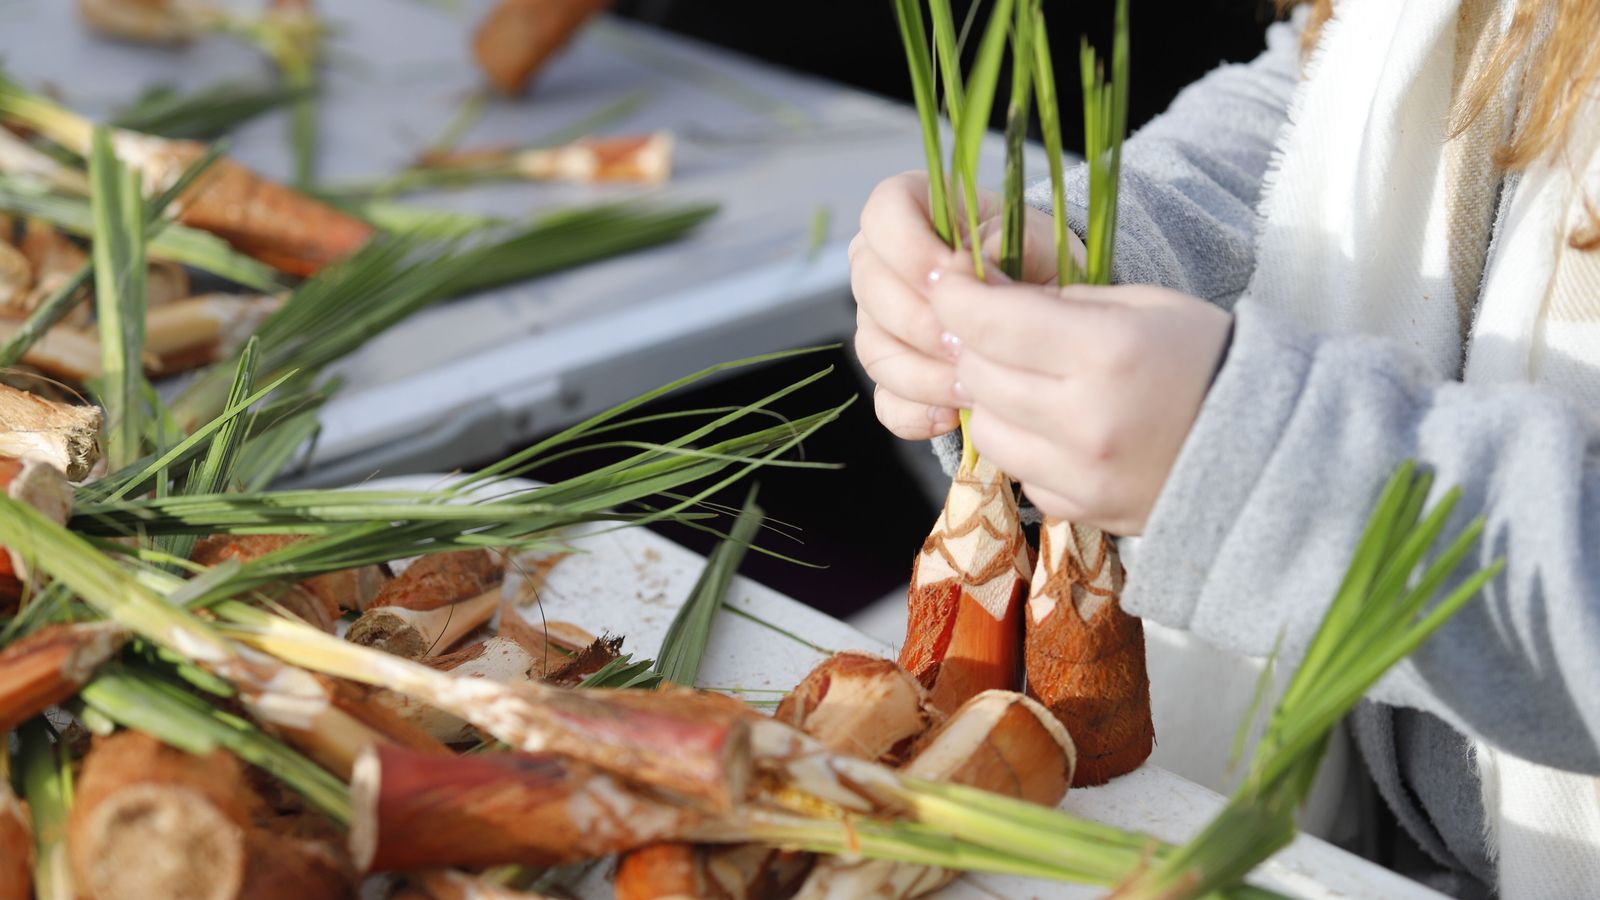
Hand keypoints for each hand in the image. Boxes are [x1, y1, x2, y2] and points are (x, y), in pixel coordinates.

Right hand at [850, 171, 1077, 439]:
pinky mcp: (893, 374)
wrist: (1048, 312)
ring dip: (923, 374)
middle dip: (921, 321)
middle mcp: (881, 266)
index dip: (908, 246)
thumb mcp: (1035, 237)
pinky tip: (951, 416)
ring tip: (973, 384)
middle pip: (870, 290)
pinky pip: (886, 400)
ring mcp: (879, 324)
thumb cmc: (1035, 260)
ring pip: (875, 350)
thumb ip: (1006, 239)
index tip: (953, 272)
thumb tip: (974, 260)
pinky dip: (916, 414)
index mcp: (910, 212)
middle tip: (969, 340)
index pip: (882, 216)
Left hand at [928, 261, 1230, 534]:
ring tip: (1026, 383)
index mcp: (1106, 351)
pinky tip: (1060, 430)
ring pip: (988, 431)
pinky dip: (1026, 448)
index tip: (945, 282)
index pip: (990, 322)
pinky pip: (1021, 474)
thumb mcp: (1145, 306)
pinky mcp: (1083, 510)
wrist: (1273, 449)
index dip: (955, 297)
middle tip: (984, 330)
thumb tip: (987, 293)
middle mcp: (1086, 418)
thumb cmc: (1207, 360)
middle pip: (978, 376)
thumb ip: (1063, 302)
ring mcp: (1082, 473)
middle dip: (970, 347)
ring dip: (992, 402)